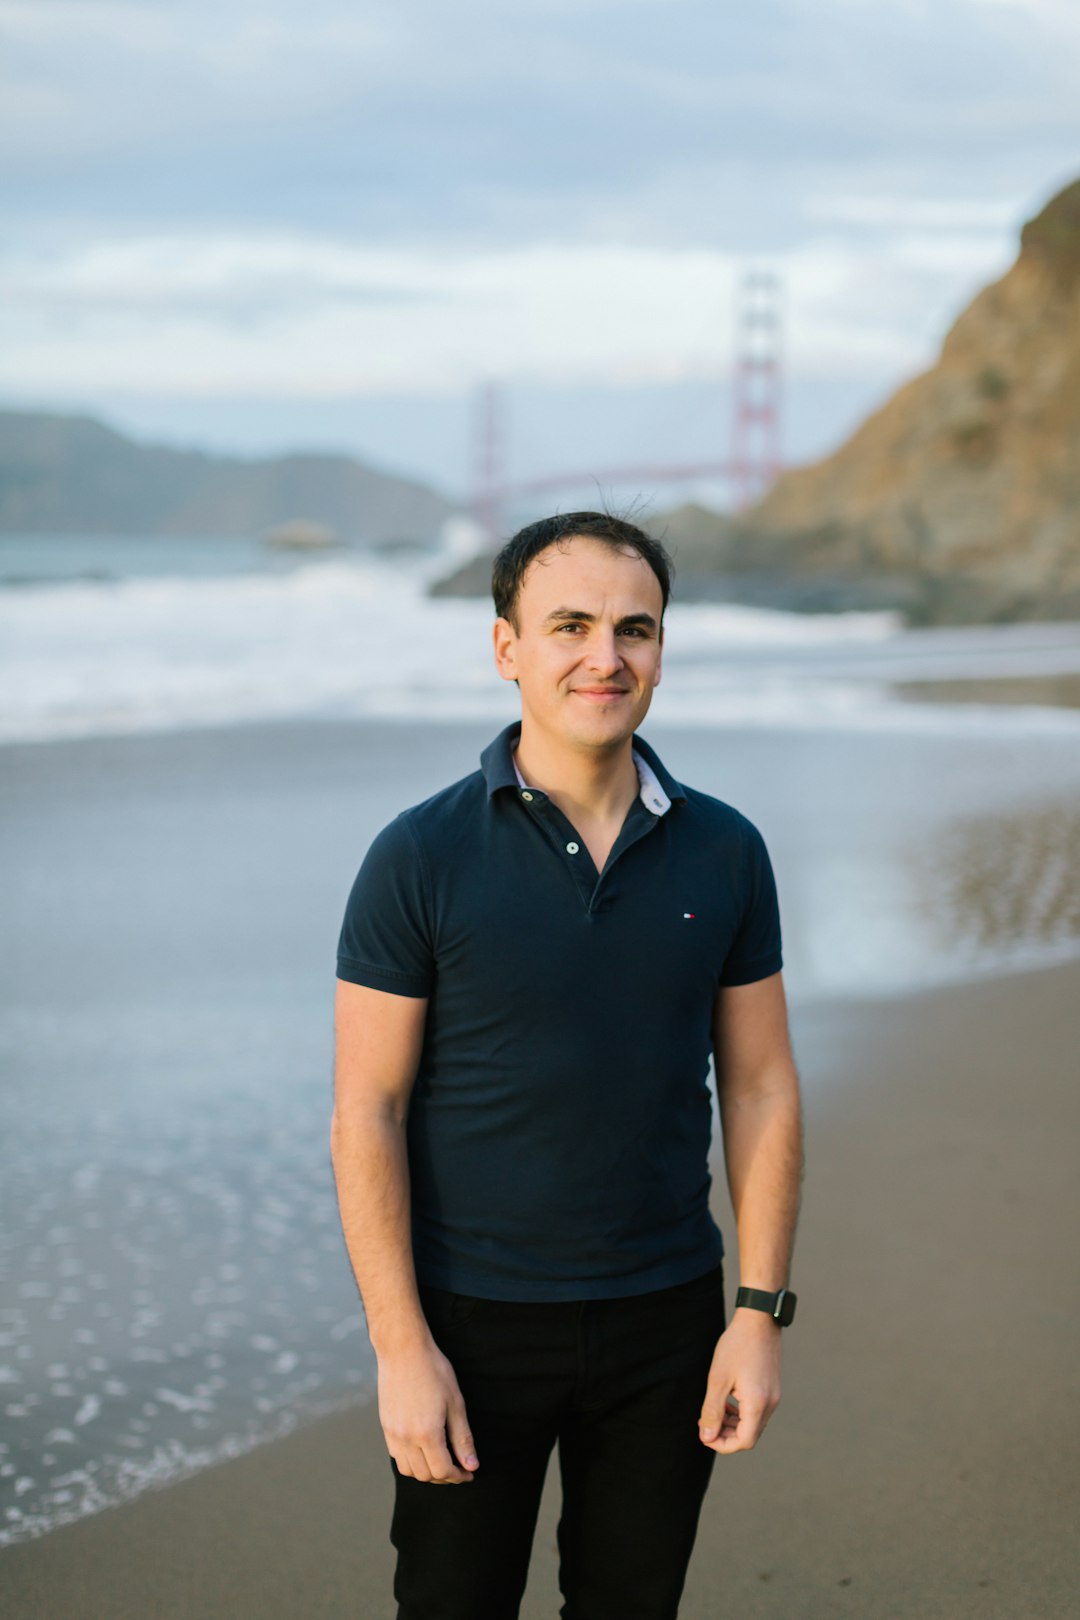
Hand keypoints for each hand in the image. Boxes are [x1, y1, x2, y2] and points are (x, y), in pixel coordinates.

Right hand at [377, 1339, 478, 1483]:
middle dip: (444, 1477)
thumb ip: (462, 1438)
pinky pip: (397, 1456)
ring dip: (426, 1472)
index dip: (458, 1477)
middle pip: (425, 1475)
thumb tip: (471, 1466)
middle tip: (458, 1468)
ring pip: (409, 1470)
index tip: (468, 1473)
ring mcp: (393, 1433)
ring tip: (441, 1461)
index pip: (443, 1470)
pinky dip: (411, 1462)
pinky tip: (423, 1450)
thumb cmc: (433, 1371)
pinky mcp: (385, 1427)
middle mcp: (406, 1438)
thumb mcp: (455, 1403)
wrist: (403, 1350)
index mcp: (427, 1433)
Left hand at [698, 1309, 781, 1453]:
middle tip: (705, 1424)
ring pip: (753, 1423)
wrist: (759, 1320)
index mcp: (758, 1404)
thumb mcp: (718, 1379)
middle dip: (726, 1435)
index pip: (744, 1442)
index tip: (705, 1434)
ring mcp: (773, 1396)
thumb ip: (712, 1411)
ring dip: (733, 1424)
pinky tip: (728, 1400)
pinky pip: (757, 1410)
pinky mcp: (772, 1387)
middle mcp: (770, 1403)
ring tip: (714, 1411)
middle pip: (750, 1435)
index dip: (723, 1444)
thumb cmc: (737, 1346)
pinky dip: (741, 1412)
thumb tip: (707, 1436)